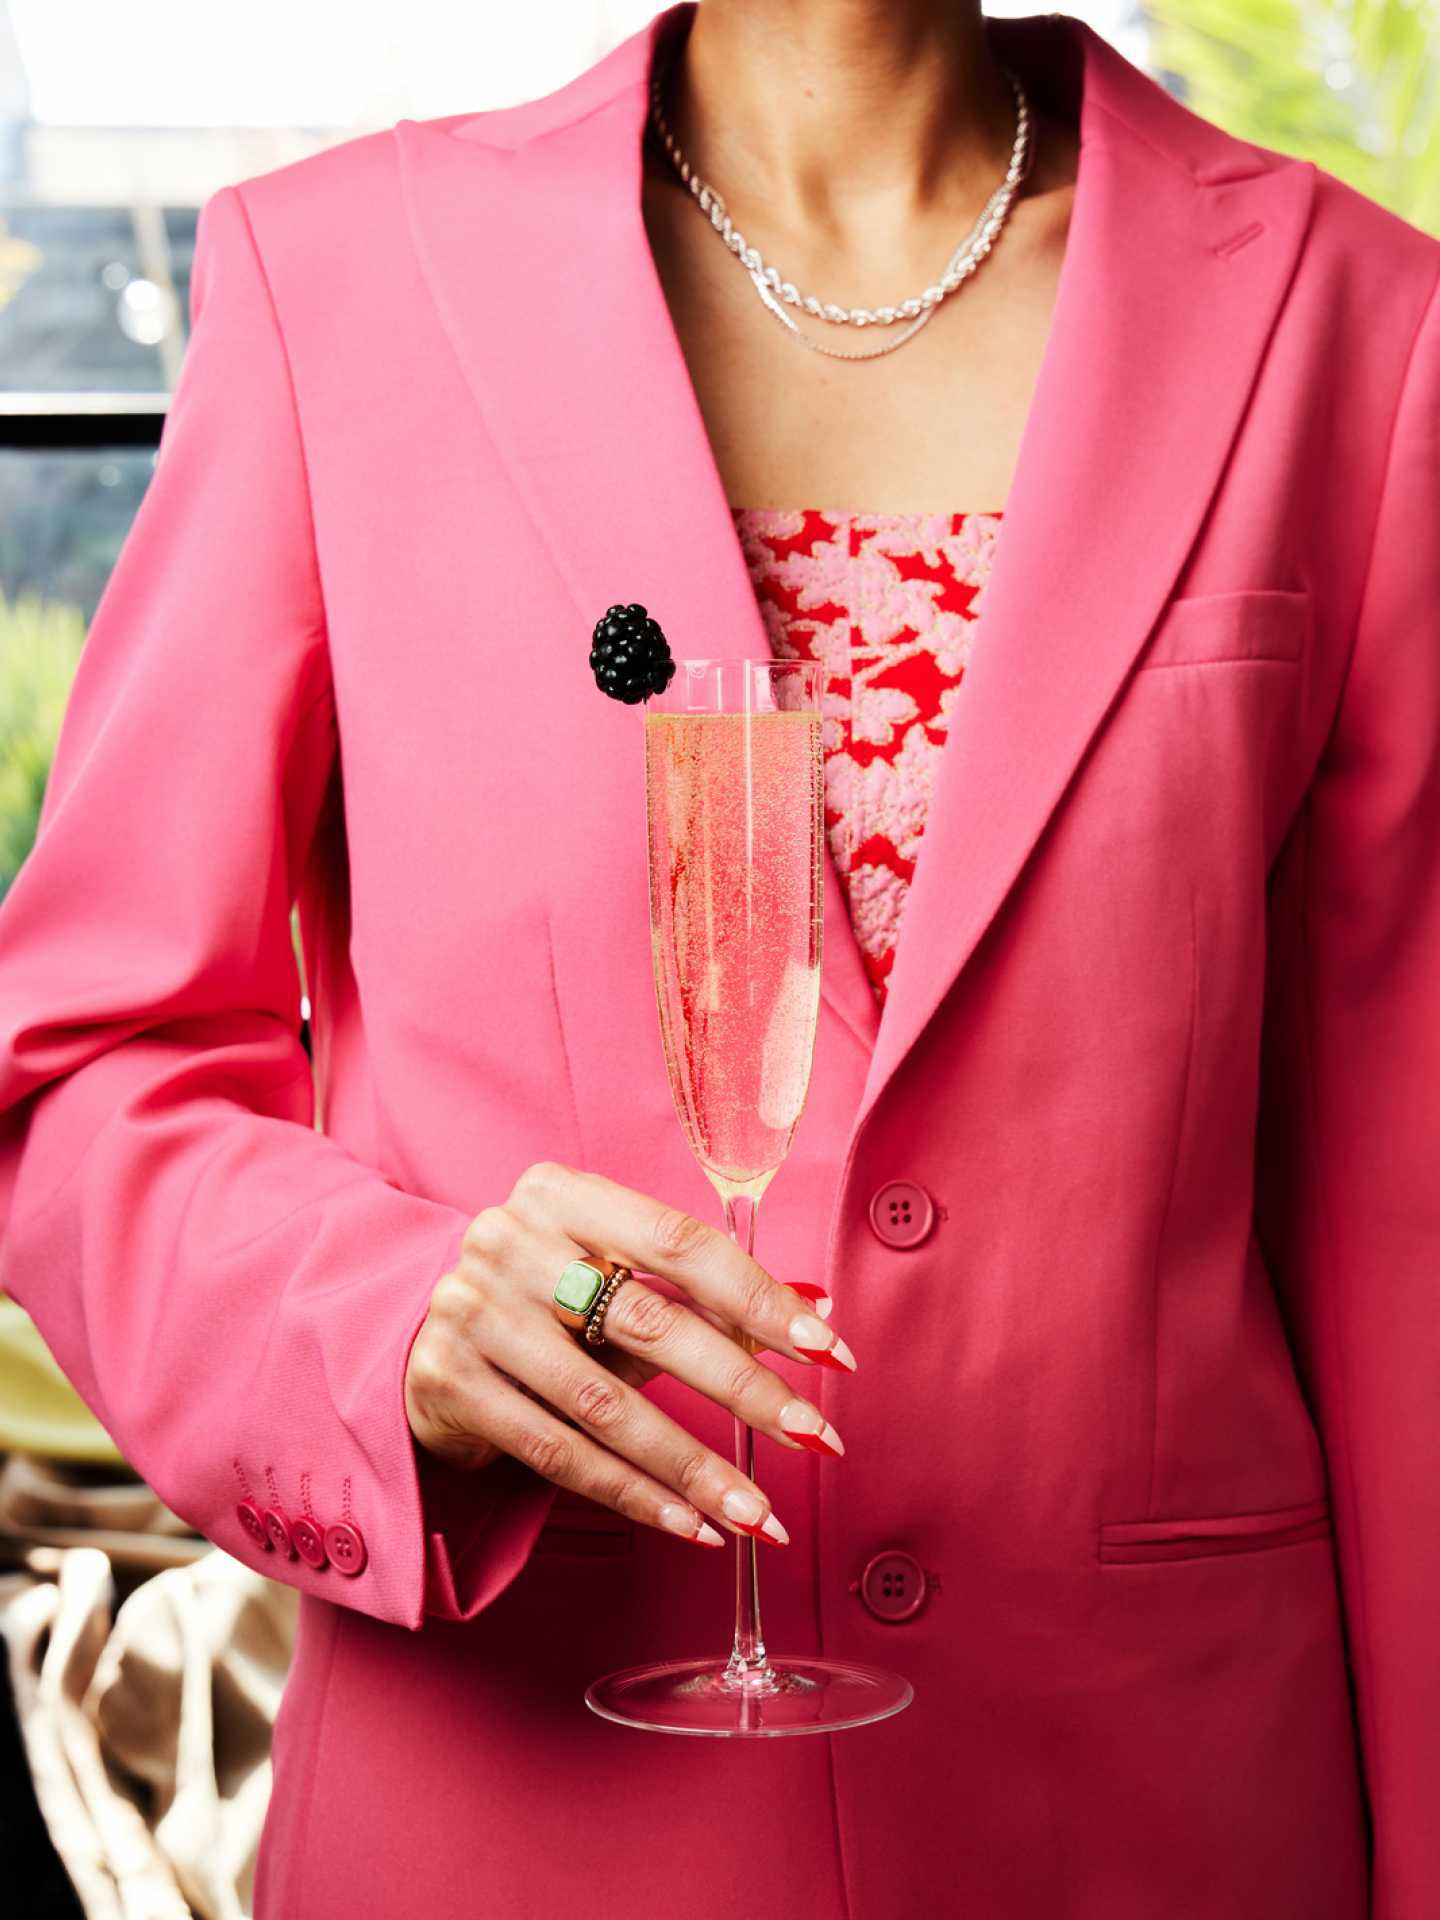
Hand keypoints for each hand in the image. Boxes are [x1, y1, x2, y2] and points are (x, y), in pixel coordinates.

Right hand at [404, 1161, 853, 1548]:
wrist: (418, 1330)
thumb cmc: (543, 1296)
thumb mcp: (611, 1275)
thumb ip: (702, 1295)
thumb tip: (815, 1317)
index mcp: (561, 1194)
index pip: (678, 1243)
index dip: (758, 1296)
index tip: (825, 1348)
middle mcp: (510, 1243)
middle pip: (649, 1323)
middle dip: (743, 1388)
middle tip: (811, 1435)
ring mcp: (472, 1313)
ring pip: (606, 1405)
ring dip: (694, 1467)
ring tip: (756, 1512)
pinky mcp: (448, 1383)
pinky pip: (560, 1453)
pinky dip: (635, 1496)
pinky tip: (691, 1525)